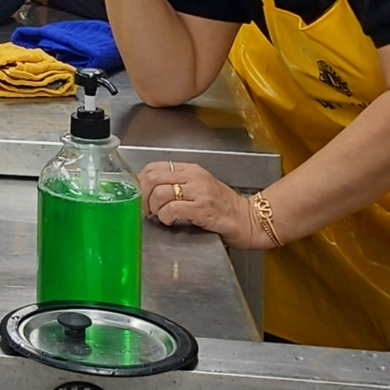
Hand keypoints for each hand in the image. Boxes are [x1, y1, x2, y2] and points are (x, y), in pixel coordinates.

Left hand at [138, 160, 263, 247]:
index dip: (141, 182)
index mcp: (191, 170)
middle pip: (153, 178)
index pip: (154, 167)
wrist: (249, 220)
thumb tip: (149, 193)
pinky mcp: (203, 209)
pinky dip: (166, 217)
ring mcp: (200, 192)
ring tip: (161, 216)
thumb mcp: (200, 188)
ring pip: (160, 193)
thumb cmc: (225, 207)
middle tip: (145, 210)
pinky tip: (171, 221)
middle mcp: (194, 177)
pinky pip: (173, 209)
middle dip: (143, 196)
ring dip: (155, 208)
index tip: (140, 196)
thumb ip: (178, 185)